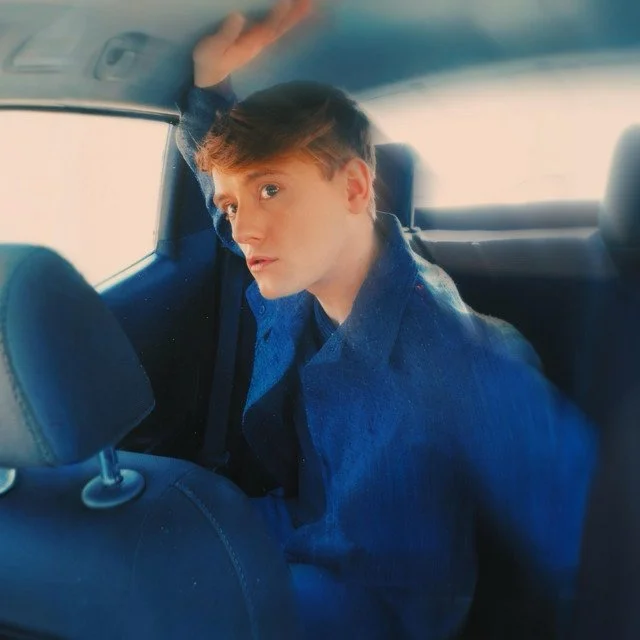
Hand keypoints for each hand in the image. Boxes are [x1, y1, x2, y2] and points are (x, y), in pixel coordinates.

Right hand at [193, 0, 312, 87]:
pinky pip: (276, 29)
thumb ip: (225, 34)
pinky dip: (287, 22)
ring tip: (307, 5)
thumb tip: (238, 16)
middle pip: (280, 28)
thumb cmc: (209, 62)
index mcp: (250, 44)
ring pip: (281, 29)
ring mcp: (260, 43)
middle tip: (308, 2)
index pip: (267, 28)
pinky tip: (294, 15)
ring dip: (295, 18)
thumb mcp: (212, 49)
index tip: (287, 2)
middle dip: (294, 16)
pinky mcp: (258, 41)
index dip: (278, 16)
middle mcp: (259, 44)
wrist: (212, 78)